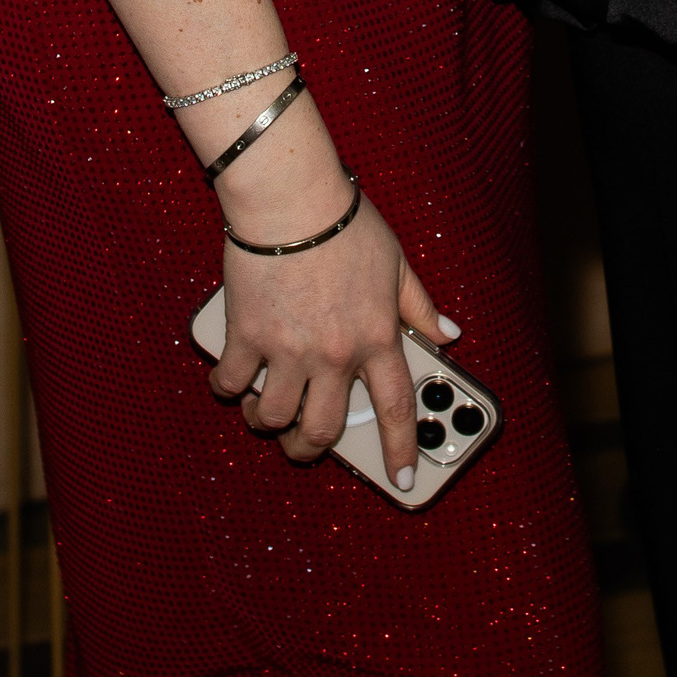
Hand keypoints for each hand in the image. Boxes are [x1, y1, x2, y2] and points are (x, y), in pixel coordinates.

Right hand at [208, 157, 454, 485]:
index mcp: (376, 337)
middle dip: (309, 449)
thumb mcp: (396, 261)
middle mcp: (334, 353)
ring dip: (265, 422)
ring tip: (263, 410)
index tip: (403, 479)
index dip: (401, 449)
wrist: (291, 197)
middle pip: (321, 431)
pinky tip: (231, 380)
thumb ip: (419, 305)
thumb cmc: (346, 222)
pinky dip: (228, 388)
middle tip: (303, 444)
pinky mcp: (247, 335)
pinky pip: (231, 382)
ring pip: (273, 418)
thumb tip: (449, 334)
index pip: (396, 408)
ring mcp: (288, 349)